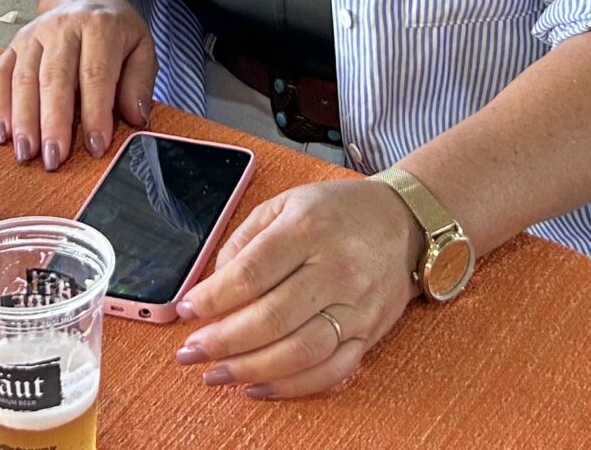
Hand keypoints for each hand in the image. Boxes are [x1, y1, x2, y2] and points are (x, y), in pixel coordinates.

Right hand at [0, 0, 155, 169]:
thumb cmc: (114, 30)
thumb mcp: (141, 47)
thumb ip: (140, 82)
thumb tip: (135, 117)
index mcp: (100, 26)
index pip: (95, 74)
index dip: (95, 113)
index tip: (95, 146)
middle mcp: (63, 27)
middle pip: (54, 78)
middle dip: (53, 123)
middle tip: (53, 159)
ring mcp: (34, 35)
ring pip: (24, 79)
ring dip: (23, 120)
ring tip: (26, 154)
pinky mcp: (13, 44)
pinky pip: (0, 75)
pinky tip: (4, 134)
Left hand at [172, 180, 425, 398]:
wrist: (404, 223)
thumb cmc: (338, 212)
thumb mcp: (285, 204)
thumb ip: (244, 241)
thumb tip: (211, 289)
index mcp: (307, 229)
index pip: (252, 272)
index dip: (213, 297)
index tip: (186, 310)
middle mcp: (336, 269)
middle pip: (272, 318)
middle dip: (223, 342)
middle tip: (190, 353)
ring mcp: (356, 306)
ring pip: (300, 352)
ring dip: (251, 369)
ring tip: (215, 375)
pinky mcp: (369, 333)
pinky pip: (330, 371)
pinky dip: (291, 386)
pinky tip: (257, 385)